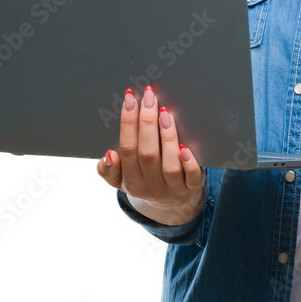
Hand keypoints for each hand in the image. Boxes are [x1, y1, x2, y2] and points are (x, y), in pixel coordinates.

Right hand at [97, 86, 205, 225]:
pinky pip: (191, 177)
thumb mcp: (121, 180)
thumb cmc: (145, 181)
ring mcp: (172, 189)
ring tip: (165, 112)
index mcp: (131, 182)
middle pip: (147, 154)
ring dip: (167, 137)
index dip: (128, 123)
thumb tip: (108, 155)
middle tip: (149, 97)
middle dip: (146, 122)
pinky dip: (189, 162)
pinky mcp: (192, 188)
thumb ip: (109, 170)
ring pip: (169, 164)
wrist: (173, 205)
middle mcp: (151, 187)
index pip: (127, 150)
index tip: (130, 99)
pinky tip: (186, 146)